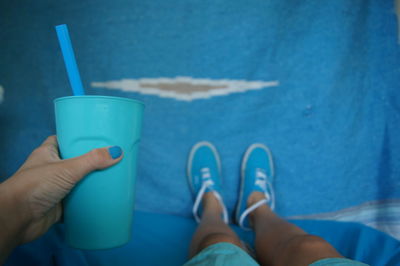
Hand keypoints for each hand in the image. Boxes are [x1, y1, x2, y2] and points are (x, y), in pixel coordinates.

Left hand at [0, 136, 122, 261]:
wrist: (17, 218)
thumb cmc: (37, 185)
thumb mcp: (68, 168)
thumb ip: (92, 160)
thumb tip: (118, 152)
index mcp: (47, 153)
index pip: (63, 140)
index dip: (77, 138)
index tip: (95, 137)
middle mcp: (50, 169)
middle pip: (74, 161)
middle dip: (90, 161)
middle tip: (110, 157)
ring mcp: (54, 188)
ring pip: (77, 182)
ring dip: (90, 182)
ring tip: (111, 176)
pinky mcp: (58, 206)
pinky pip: (77, 201)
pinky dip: (88, 201)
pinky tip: (103, 198)